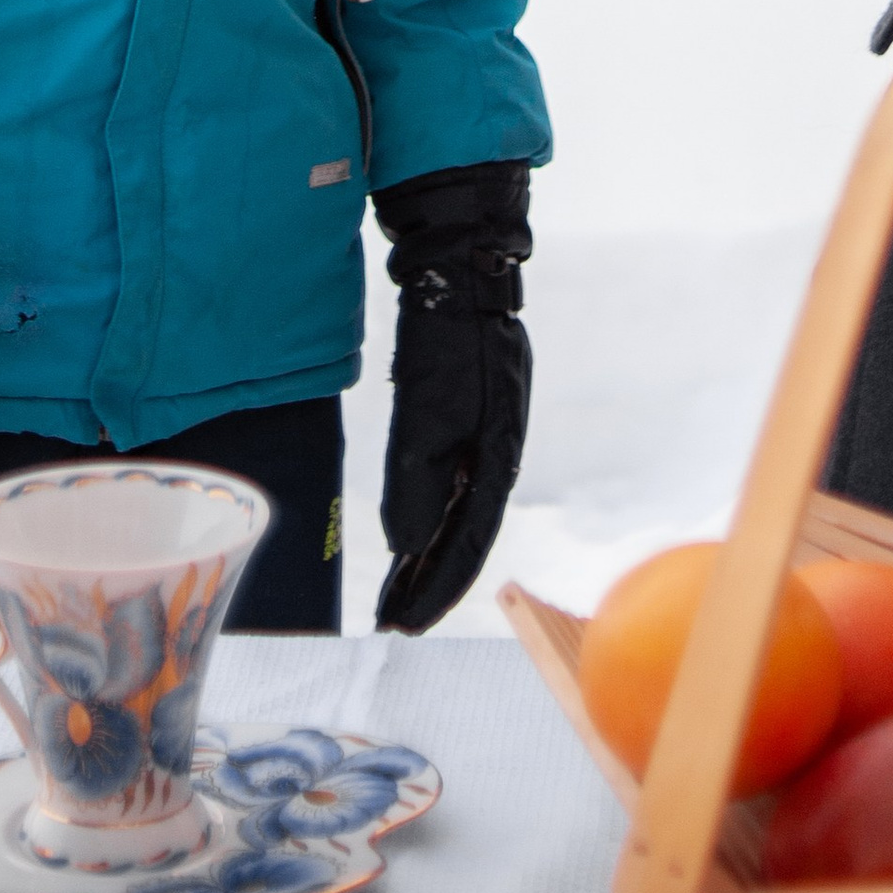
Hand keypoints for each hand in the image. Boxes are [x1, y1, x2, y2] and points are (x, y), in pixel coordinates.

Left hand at [371, 161, 532, 634]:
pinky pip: (450, 483)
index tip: (403, 623)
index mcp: (497, 455)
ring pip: (458, 511)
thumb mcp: (428, 407)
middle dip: (431, 580)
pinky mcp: (469, 414)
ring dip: (428, 553)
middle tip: (395, 621)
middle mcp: (497, 451)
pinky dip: (429, 514)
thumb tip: (406, 544)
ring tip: (396, 590)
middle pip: (465, 532)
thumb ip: (418, 478)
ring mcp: (487, 432)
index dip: (436, 586)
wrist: (463, 269)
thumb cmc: (449, 336)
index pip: (468, 540)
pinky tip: (411, 528)